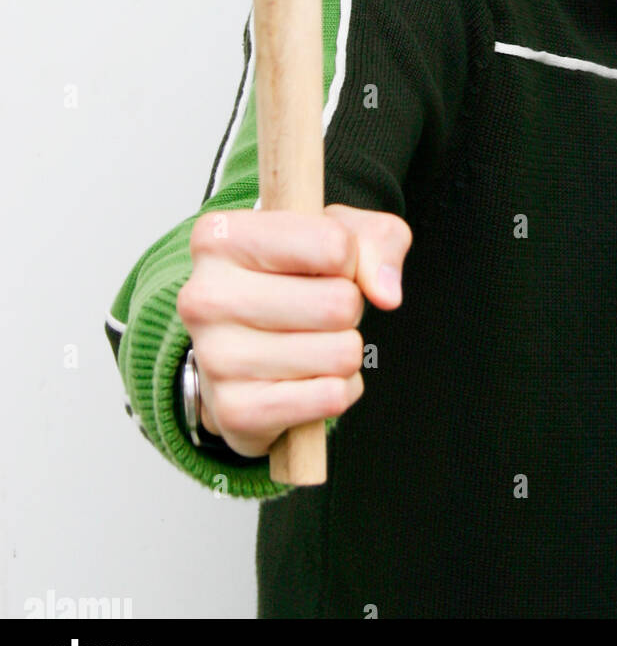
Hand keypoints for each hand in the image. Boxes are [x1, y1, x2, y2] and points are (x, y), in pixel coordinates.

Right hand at [176, 204, 411, 457]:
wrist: (249, 346)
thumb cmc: (296, 276)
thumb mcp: (343, 234)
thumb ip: (377, 241)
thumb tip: (385, 292)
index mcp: (220, 237)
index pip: (334, 245)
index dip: (351, 258)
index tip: (328, 263)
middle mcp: (203, 295)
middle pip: (339, 303)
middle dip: (349, 308)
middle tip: (320, 309)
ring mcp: (213, 356)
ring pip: (339, 354)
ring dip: (344, 351)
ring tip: (311, 342)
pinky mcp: (233, 411)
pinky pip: (329, 398)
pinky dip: (338, 389)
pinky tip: (309, 379)